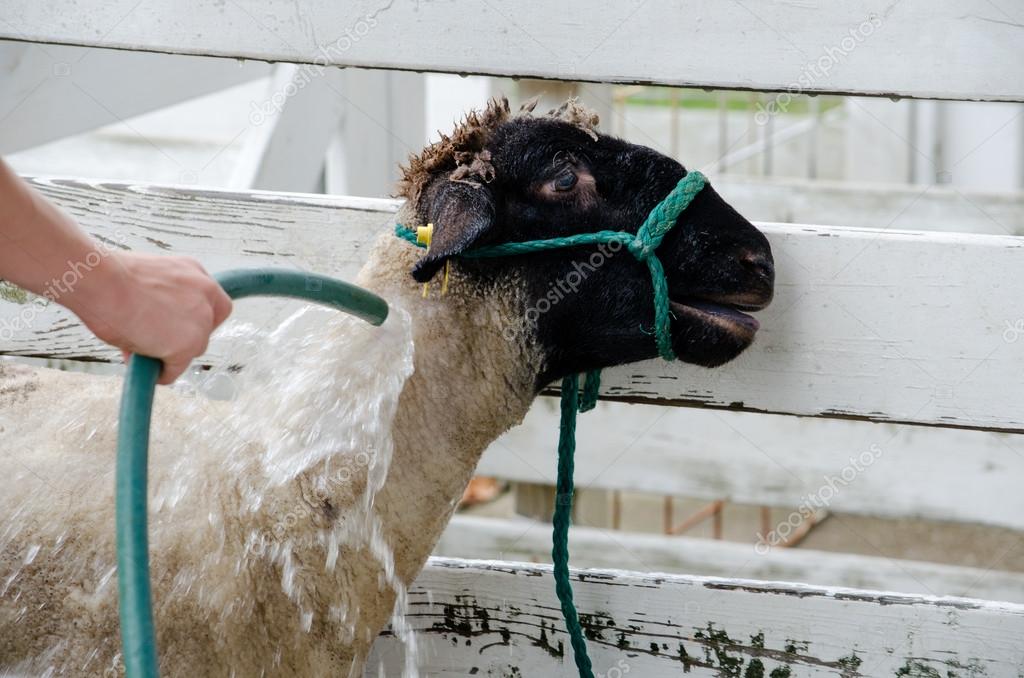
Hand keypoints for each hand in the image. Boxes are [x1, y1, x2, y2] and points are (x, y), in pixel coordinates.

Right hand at [66, 252, 232, 383]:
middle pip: (207, 329)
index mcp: (195, 272)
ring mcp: (200, 321)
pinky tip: (138, 363)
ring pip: (192, 350)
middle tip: (156, 341)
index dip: (197, 320)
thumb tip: (156, 327)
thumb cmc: (109, 277)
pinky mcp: (188, 345)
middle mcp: (206, 293)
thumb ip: (164, 300)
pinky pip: (174, 370)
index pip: (214, 303)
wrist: (100, 280)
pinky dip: (159, 373)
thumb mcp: (149, 281)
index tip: (179, 328)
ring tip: (135, 346)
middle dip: (185, 339)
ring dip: (167, 354)